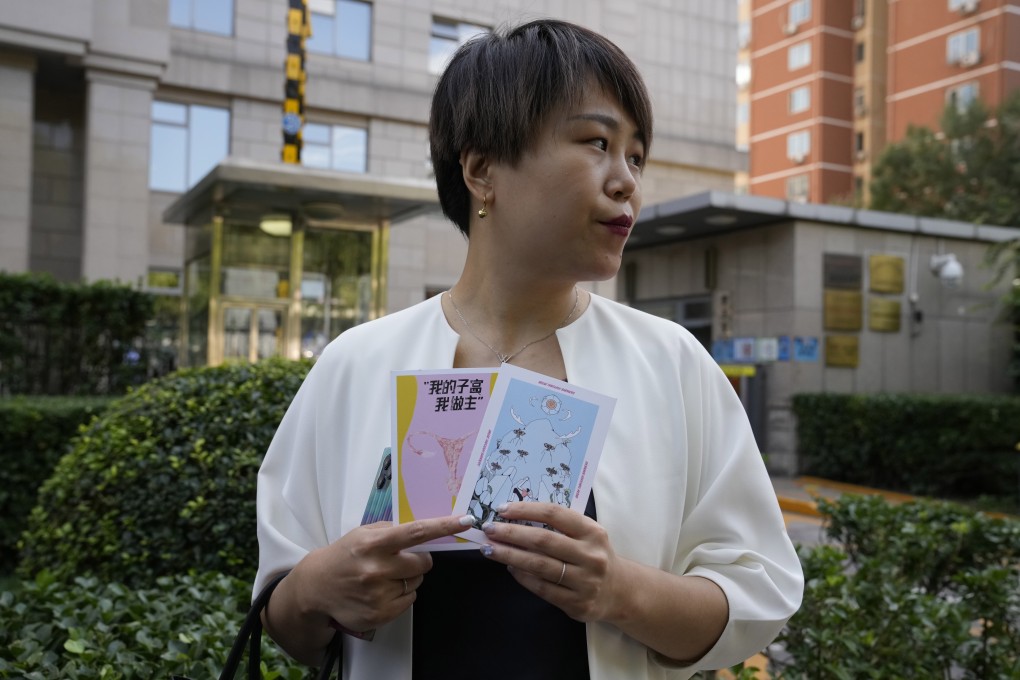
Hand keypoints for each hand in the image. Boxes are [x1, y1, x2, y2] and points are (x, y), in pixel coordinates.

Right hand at [293, 514, 474, 633]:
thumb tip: (425, 529)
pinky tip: (381, 591)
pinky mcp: (380, 614)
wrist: (316, 588)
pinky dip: (401, 595)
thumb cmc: (344, 556)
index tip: (466, 521)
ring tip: (384, 577)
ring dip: (408, 579)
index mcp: (373, 543)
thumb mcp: (363, 533)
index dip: (444, 526)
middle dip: (419, 560)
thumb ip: (392, 530)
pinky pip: (409, 601)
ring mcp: (379, 594)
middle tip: (401, 560)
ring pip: (417, 583)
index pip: (416, 532)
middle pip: (423, 563)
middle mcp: (377, 569)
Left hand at [478, 501, 622, 623]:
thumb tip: (515, 517)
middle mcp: (591, 556)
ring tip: (490, 549)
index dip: (526, 510)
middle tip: (489, 529)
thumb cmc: (593, 555)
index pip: (554, 514)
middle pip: (543, 540)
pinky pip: (542, 588)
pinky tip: (510, 568)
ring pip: (539, 566)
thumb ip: (559, 526)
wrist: (619, 591)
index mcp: (592, 532)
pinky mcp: (577, 603)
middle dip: (511, 533)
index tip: (502, 509)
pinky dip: (522, 577)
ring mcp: (585, 582)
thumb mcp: (586, 535)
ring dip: (510, 556)